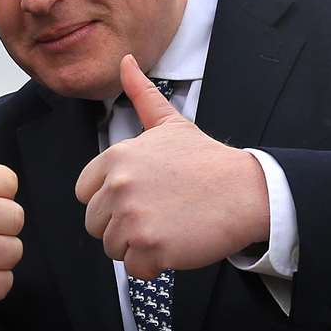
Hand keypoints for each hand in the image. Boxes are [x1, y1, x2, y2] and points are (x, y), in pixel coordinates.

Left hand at [75, 54, 268, 279]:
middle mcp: (118, 187)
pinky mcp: (151, 248)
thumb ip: (141, 95)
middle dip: (122, 225)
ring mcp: (133, 219)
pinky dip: (154, 265)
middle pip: (95, 224)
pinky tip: (176, 244)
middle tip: (158, 214)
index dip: (109, 199)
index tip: (140, 195)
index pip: (84, 193)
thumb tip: (125, 60)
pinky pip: (135, 269)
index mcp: (116, 158)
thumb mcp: (170, 124)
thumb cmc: (206, 161)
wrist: (246, 191)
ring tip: (168, 227)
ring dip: (137, 246)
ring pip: (112, 248)